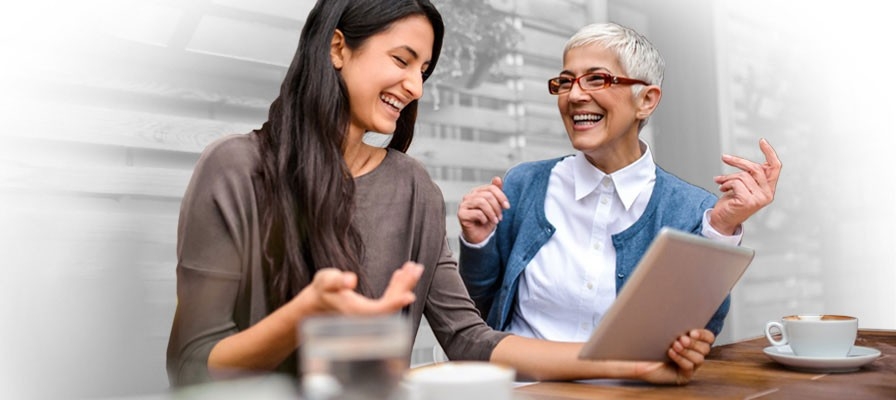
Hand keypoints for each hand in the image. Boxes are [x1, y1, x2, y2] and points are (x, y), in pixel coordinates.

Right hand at [296, 261, 422, 314]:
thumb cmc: (321, 292)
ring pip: (393, 300)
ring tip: (413, 267)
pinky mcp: (373, 309)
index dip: (395, 303)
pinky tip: (401, 274)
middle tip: (415, 268)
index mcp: (357, 312)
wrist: (316, 304)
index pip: (380, 310)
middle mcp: (367, 317)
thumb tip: (350, 280)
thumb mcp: (325, 282)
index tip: (409, 295)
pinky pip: (389, 299)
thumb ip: (336, 280)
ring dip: (404, 284)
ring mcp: (371, 314)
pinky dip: (397, 286)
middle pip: (392, 303)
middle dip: (406, 285)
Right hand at [457, 176, 510, 243]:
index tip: (507, 207)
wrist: (479, 236)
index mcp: (477, 192)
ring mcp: (463, 204)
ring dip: (491, 213)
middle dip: (497, 207)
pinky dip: (484, 218)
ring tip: (495, 220)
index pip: (491, 188)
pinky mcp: (461, 214)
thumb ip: (497, 192)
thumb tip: (497, 178)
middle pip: (487, 195)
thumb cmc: (487, 220)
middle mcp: (469, 196)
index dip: (501, 197)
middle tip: (500, 217)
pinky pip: (477, 212)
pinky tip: (484, 222)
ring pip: (482, 202)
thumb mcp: (496, 206)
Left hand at [634, 329, 714, 384]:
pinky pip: (689, 367)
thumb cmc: (649, 343)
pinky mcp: (684, 376)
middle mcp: (694, 353)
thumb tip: (677, 308)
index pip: (708, 337)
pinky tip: (670, 352)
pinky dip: (680, 358)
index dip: (703, 335)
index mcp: (693, 340)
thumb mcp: (663, 331)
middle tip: (682, 339)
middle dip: (694, 343)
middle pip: (705, 348)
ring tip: (674, 345)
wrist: (637, 360)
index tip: (692, 332)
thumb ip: (672, 324)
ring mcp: (691, 366)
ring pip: (699, 358)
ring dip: (687, 351)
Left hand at [710, 138, 781, 234]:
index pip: (775, 167)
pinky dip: (726, 184)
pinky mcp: (748, 201)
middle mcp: (767, 194)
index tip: (762, 141)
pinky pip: (736, 183)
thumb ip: (747, 176)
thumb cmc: (732, 203)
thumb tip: (741, 162)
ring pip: (742, 176)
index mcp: (768, 189)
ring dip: (728, 177)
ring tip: (721, 183)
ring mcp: (759, 198)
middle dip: (738, 161)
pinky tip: (722, 189)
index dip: (770, 153)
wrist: (722, 220)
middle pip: (755, 168)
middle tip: (724, 157)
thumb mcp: (742, 186)